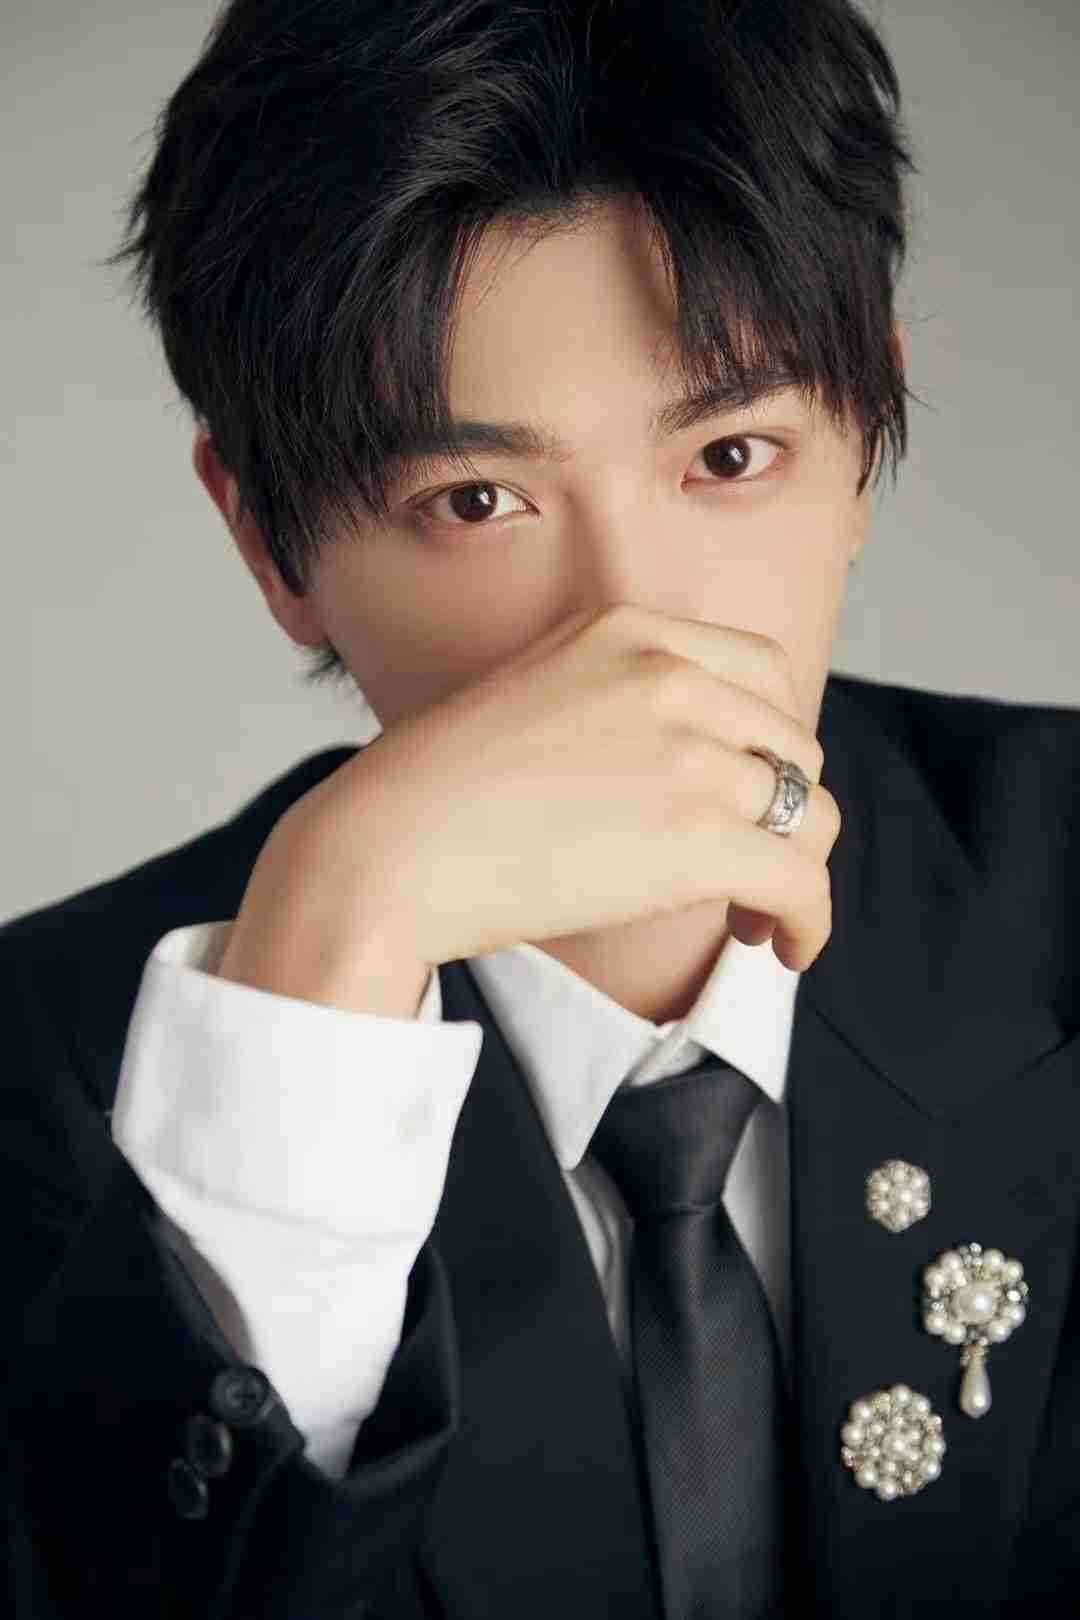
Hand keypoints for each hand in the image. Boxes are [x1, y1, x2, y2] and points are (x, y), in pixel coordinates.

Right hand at [220, 604, 839, 1011]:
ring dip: (795, 872)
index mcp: (628, 631)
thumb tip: (669, 770)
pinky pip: (803, 880)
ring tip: (754, 918)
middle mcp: (671, 675)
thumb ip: (611, 705)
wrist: (387, 848)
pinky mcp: (699, 836)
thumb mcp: (531, 695)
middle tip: (745, 868)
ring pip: (809, 815)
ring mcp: (690, 753)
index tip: (750, 792)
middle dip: (782, 811)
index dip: (770, 742)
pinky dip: (810, 922)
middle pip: (793, 745)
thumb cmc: (434, 793)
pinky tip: (785, 948)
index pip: (762, 671)